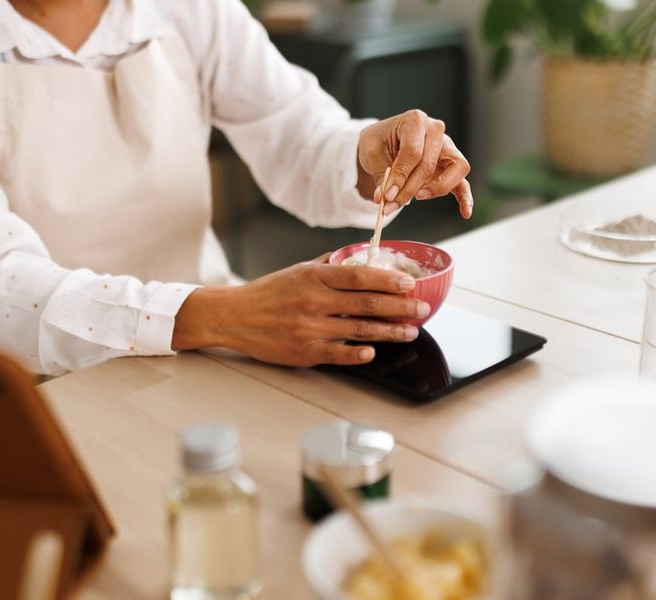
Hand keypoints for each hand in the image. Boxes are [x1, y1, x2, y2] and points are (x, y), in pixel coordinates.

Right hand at [171, 260, 429, 366]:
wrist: (234, 316)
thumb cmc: (269, 293)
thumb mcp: (298, 270)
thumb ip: (329, 265)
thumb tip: (360, 256)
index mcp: (314, 277)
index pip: (359, 276)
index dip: (388, 279)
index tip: (410, 283)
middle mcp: (313, 301)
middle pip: (366, 303)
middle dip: (400, 306)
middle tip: (421, 308)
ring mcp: (310, 328)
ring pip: (359, 330)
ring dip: (390, 331)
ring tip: (410, 331)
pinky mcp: (304, 352)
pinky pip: (338, 353)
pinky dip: (357, 353)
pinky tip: (374, 352)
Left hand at [358, 109, 473, 218]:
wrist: (384, 141)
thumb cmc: (379, 142)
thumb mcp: (372, 153)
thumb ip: (381, 175)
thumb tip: (384, 197)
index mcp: (415, 121)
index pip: (413, 152)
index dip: (400, 176)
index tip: (387, 195)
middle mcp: (435, 131)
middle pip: (429, 164)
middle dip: (410, 188)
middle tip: (393, 203)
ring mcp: (447, 148)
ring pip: (456, 169)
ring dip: (438, 188)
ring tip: (419, 196)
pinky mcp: (451, 166)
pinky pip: (463, 182)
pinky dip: (465, 197)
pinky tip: (465, 212)